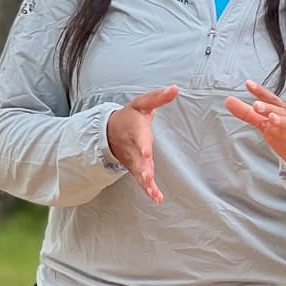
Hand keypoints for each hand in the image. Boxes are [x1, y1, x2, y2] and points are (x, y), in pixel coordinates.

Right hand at [106, 85, 178, 202]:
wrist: (109, 131)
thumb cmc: (130, 116)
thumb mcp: (142, 103)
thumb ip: (158, 97)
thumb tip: (175, 88)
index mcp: (135, 130)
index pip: (139, 137)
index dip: (143, 145)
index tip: (146, 153)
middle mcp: (133, 147)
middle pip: (138, 159)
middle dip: (143, 169)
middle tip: (147, 177)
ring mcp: (133, 160)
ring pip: (138, 172)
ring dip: (145, 182)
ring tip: (153, 191)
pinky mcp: (135, 168)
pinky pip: (140, 181)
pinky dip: (148, 190)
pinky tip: (157, 198)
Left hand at [225, 80, 285, 180]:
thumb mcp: (265, 125)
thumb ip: (248, 113)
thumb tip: (229, 100)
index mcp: (283, 114)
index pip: (272, 101)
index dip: (261, 92)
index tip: (248, 84)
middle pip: (282, 113)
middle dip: (269, 108)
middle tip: (256, 105)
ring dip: (284, 122)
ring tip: (272, 119)